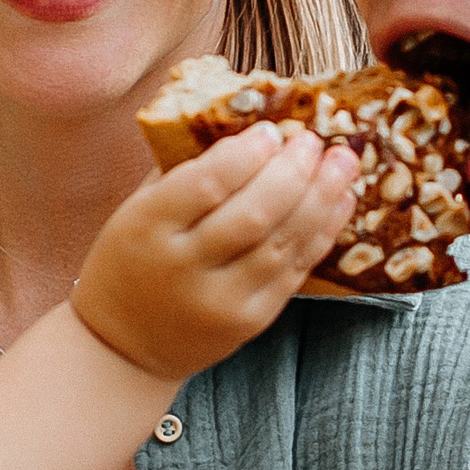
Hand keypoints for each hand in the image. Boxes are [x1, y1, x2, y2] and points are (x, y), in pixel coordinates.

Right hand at [72, 123, 359, 380]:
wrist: (124, 346)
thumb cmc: (132, 260)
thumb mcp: (137, 210)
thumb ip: (182, 171)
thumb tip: (244, 124)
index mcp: (145, 227)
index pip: (204, 185)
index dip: (245, 154)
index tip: (271, 131)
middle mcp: (182, 267)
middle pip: (253, 214)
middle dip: (293, 172)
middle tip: (313, 141)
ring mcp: (219, 300)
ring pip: (281, 243)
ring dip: (320, 198)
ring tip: (344, 163)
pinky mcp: (248, 322)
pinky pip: (294, 272)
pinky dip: (322, 233)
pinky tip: (340, 202)